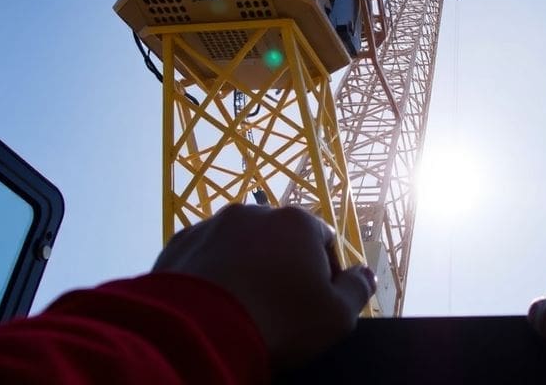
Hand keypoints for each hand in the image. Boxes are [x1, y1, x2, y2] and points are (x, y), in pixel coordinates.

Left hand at [152, 203, 374, 369]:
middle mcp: (254, 213)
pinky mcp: (179, 244)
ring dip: (245, 267)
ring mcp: (212, 225)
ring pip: (239, 246)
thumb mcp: (337, 316)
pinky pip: (204, 257)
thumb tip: (366, 274)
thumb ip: (358, 289)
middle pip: (279, 241)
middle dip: (282, 267)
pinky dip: (210, 274)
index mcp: (298, 223)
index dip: (326, 276)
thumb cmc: (277, 321)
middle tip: (278, 308)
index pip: (324, 244)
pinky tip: (212, 303)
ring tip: (241, 306)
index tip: (315, 306)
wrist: (197, 332)